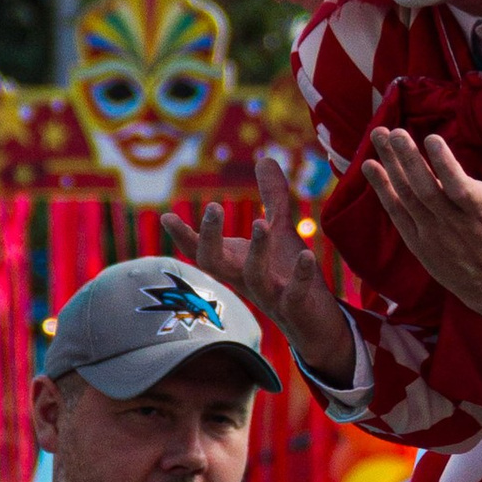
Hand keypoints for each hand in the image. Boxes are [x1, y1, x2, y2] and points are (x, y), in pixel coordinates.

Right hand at [165, 152, 357, 392]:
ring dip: (256, 251)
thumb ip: (272, 197)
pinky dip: (301, 276)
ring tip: (262, 224)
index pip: (201, 249)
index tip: (166, 216)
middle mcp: (245, 280)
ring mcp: (269, 297)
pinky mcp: (296, 309)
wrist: (315, 322)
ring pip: (252, 278)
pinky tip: (309, 255)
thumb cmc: (289, 274)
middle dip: (208, 237)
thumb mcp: (281, 231)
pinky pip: (294, 295)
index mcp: (236, 262)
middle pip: (213, 263)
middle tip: (212, 207)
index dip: (183, 235)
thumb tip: (264, 158)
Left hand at [355, 127, 481, 333]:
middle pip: (426, 190)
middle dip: (408, 160)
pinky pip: (397, 213)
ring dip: (391, 167)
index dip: (446, 164)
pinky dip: (382, 190)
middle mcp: (455, 224)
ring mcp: (433, 235)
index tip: (432, 138)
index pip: (460, 187)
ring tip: (378, 136)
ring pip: (407, 198)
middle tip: (394, 131)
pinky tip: (370, 166)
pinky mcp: (419, 242)